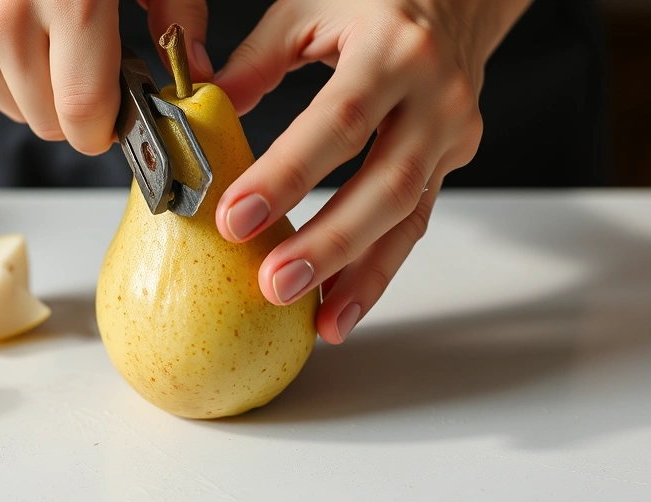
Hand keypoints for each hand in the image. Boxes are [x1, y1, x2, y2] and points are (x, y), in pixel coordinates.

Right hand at [0, 0, 212, 154]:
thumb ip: (178, 16)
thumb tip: (197, 75)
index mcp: (70, 2)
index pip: (84, 114)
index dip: (109, 128)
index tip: (122, 115)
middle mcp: (8, 21)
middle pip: (53, 125)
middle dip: (80, 109)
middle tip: (92, 61)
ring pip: (23, 114)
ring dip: (46, 93)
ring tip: (55, 38)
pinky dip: (13, 78)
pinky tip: (24, 35)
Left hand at [212, 0, 530, 343]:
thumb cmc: (377, 1)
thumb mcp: (309, 9)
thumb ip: (255, 62)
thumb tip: (199, 113)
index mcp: (391, 49)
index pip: (336, 122)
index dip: (286, 176)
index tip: (235, 218)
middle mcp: (433, 96)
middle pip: (383, 184)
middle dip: (329, 243)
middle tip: (275, 285)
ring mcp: (451, 134)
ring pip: (407, 217)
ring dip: (362, 276)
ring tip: (320, 321)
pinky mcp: (451, 162)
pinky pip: (414, 223)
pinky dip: (379, 269)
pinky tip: (344, 304)